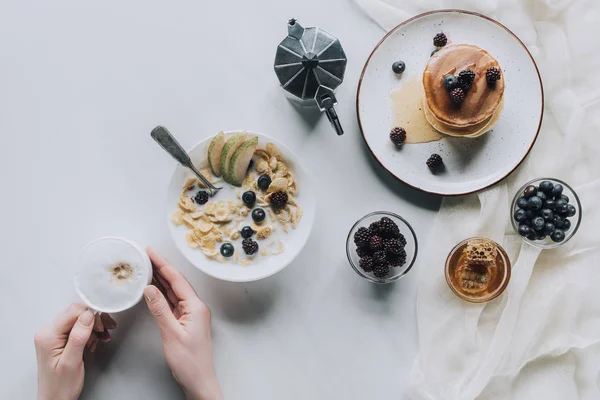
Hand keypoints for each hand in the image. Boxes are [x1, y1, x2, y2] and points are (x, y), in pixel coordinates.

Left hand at [34, 304, 116, 399]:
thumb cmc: (60, 386)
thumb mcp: (72, 361)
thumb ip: (78, 336)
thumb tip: (88, 315)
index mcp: (48, 336)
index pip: (73, 312)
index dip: (91, 316)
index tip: (102, 326)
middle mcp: (48, 333)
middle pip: (76, 314)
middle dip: (94, 321)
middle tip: (105, 331)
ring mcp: (53, 336)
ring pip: (78, 320)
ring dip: (93, 327)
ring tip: (102, 337)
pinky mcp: (58, 340)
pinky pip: (76, 328)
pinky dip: (89, 333)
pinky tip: (94, 341)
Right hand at [144, 248, 222, 399]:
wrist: (199, 380)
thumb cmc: (190, 361)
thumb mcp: (171, 334)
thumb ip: (160, 310)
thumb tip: (150, 289)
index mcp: (195, 307)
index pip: (177, 280)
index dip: (162, 264)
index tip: (151, 252)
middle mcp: (195, 307)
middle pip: (176, 282)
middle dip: (161, 267)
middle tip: (146, 255)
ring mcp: (191, 314)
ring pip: (173, 291)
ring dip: (160, 279)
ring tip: (147, 266)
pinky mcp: (185, 322)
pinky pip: (172, 302)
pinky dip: (162, 293)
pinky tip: (153, 288)